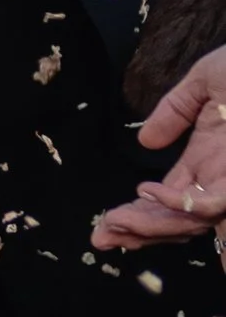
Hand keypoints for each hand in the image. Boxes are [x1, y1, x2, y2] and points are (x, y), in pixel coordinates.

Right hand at [92, 45, 225, 256]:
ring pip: (191, 221)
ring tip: (115, 223)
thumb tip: (145, 142)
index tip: (106, 222)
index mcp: (208, 161)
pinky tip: (148, 191)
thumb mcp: (207, 80)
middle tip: (101, 236)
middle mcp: (219, 179)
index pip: (170, 200)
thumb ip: (175, 109)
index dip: (139, 214)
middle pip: (177, 220)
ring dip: (150, 226)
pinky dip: (177, 203)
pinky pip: (210, 203)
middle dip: (137, 232)